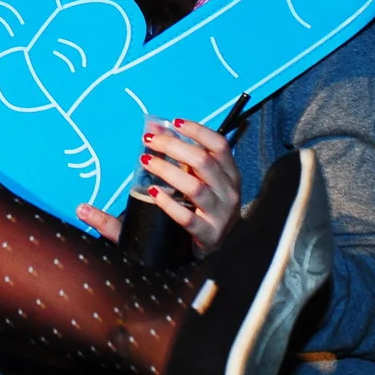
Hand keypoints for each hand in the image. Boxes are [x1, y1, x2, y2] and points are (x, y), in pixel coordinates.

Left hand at [79, 118, 243, 256]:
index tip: (174, 122)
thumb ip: (175, 154)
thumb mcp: (195, 178)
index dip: (198, 131)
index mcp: (229, 174)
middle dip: (173, 147)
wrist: (218, 252)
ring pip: (195, 187)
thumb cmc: (203, 207)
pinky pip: (188, 218)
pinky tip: (153, 194)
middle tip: (149, 142)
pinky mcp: (209, 235)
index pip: (219, 145)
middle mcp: (229, 192)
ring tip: (146, 162)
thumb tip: (152, 126)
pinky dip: (169, 204)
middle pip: (203, 162)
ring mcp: (221, 214)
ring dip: (167, 171)